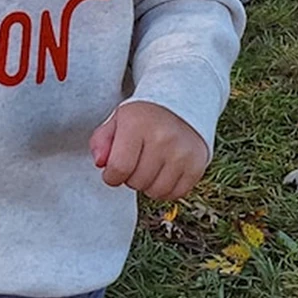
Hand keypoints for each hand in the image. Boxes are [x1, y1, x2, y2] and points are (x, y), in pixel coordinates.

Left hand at [89, 102, 208, 199]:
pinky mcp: (197, 164)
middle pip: (137, 182)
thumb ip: (100, 142)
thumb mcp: (116, 122)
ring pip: (156, 191)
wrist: (181, 104)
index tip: (112, 172)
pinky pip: (175, 193)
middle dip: (129, 179)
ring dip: (147, 185)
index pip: (119, 168)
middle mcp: (162, 138)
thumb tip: (100, 162)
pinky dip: (166, 189)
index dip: (111, 177)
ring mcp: (183, 152)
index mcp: (136, 125)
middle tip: (134, 164)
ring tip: (148, 168)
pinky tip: (163, 173)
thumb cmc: (142, 118)